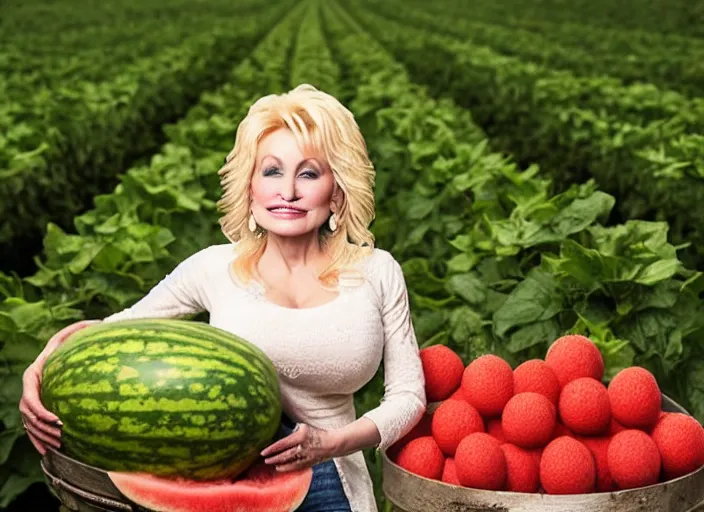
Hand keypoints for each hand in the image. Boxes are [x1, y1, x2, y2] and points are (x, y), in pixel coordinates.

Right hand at [19, 320, 98, 454]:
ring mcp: (31, 400)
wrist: (66, 355)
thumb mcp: (74, 334)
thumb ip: (81, 328)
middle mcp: (29, 388)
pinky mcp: (37, 410)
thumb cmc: (72, 344)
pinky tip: (50, 452)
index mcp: (34, 373)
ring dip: (42, 437)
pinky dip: (39, 441)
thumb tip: (99, 321)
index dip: (40, 410)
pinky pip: (33, 429)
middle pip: (28, 414)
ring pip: (29, 424)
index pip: (30, 396)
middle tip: (61, 435)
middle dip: (42, 428)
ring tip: (60, 444)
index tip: (56, 420)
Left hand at [260, 423, 339, 471]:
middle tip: (265, 460)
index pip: (283, 443)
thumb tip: (283, 433)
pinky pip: (296, 467)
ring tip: (271, 464)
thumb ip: (294, 431)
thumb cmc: (318, 433)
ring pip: (289, 462)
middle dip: (274, 458)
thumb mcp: (305, 427)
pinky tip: (281, 468)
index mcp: (301, 436)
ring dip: (279, 463)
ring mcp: (306, 456)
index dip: (272, 448)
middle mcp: (303, 447)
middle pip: (285, 454)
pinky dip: (287, 468)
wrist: (333, 443)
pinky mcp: (309, 463)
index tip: (263, 452)